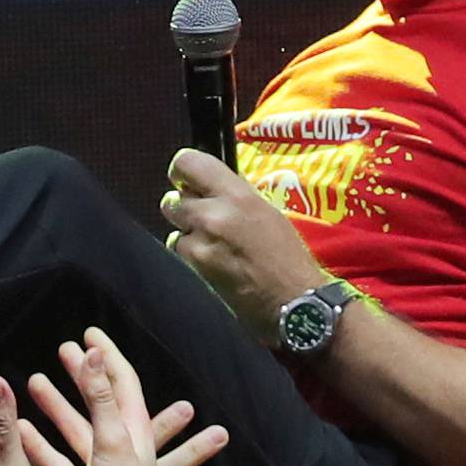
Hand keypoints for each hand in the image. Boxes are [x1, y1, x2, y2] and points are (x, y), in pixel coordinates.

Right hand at [22, 327, 162, 465]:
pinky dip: (41, 445)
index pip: (122, 380)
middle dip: (82, 374)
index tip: (90, 331)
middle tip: (62, 348)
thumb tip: (94, 353)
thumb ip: (102, 398)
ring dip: (58, 406)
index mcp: (133, 431)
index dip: (108, 354)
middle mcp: (118, 446)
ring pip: (76, 428)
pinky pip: (59, 460)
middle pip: (99, 400)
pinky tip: (20, 431)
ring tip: (34, 381)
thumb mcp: (115, 441)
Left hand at [160, 148, 326, 340]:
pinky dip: (190, 258)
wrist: (292, 301)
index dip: (183, 171)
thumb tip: (209, 188)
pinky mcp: (194, 269)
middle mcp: (214, 214)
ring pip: (175, 229)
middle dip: (185, 209)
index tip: (187, 181)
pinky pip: (179, 254)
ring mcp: (201, 243)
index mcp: (237, 194)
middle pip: (173, 200)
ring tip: (214, 247)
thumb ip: (234, 196)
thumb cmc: (287, 257)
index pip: (187, 163)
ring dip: (188, 235)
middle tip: (204, 220)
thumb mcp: (266, 212)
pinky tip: (213, 265)